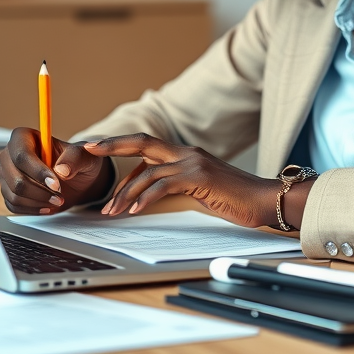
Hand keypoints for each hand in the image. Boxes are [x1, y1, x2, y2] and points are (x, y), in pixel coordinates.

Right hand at [0, 127, 111, 214]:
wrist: (76, 179)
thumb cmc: (77, 161)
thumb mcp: (85, 155)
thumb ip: (75, 157)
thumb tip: (61, 169)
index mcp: (24, 137)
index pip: (22, 155)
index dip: (38, 172)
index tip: (56, 185)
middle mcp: (10, 154)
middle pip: (16, 178)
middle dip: (40, 191)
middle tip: (60, 196)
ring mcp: (6, 174)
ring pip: (15, 194)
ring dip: (39, 201)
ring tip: (57, 200)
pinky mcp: (8, 191)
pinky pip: (14, 205)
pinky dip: (33, 209)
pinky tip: (47, 205)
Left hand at [83, 133, 277, 227]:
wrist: (265, 199)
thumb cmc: (235, 199)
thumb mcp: (199, 190)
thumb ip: (177, 186)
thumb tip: (150, 195)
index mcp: (185, 154)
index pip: (146, 147)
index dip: (120, 147)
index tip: (97, 149)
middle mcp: (186, 152)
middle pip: (141, 142)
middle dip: (112, 145)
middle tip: (88, 149)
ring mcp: (193, 162)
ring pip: (148, 171)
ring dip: (125, 192)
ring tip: (111, 211)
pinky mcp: (199, 176)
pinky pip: (164, 185)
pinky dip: (146, 197)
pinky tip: (135, 210)